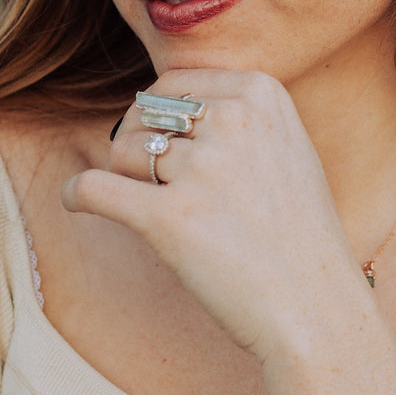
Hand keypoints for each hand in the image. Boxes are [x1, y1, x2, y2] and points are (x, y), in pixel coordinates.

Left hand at [61, 69, 369, 363]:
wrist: (317, 309)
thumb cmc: (297, 235)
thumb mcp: (284, 147)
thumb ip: (230, 116)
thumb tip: (150, 104)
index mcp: (261, 93)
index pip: (171, 85)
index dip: (162, 121)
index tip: (178, 156)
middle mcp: (233, 121)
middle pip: (143, 114)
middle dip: (143, 148)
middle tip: (173, 193)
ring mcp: (202, 169)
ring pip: (122, 151)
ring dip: (129, 182)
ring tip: (165, 216)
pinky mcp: (170, 218)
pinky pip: (93, 187)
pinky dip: (78, 195)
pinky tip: (77, 202)